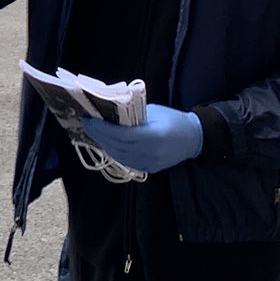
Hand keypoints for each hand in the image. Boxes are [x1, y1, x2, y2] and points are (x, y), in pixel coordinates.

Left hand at [79, 104, 203, 174]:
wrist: (194, 138)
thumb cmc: (173, 119)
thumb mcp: (153, 111)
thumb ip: (132, 114)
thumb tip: (109, 112)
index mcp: (153, 136)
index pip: (121, 135)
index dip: (102, 129)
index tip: (89, 120)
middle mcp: (150, 153)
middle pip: (117, 147)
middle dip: (99, 136)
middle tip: (86, 125)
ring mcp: (149, 164)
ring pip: (119, 156)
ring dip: (104, 145)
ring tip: (93, 133)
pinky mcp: (149, 169)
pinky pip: (126, 162)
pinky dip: (114, 152)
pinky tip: (107, 143)